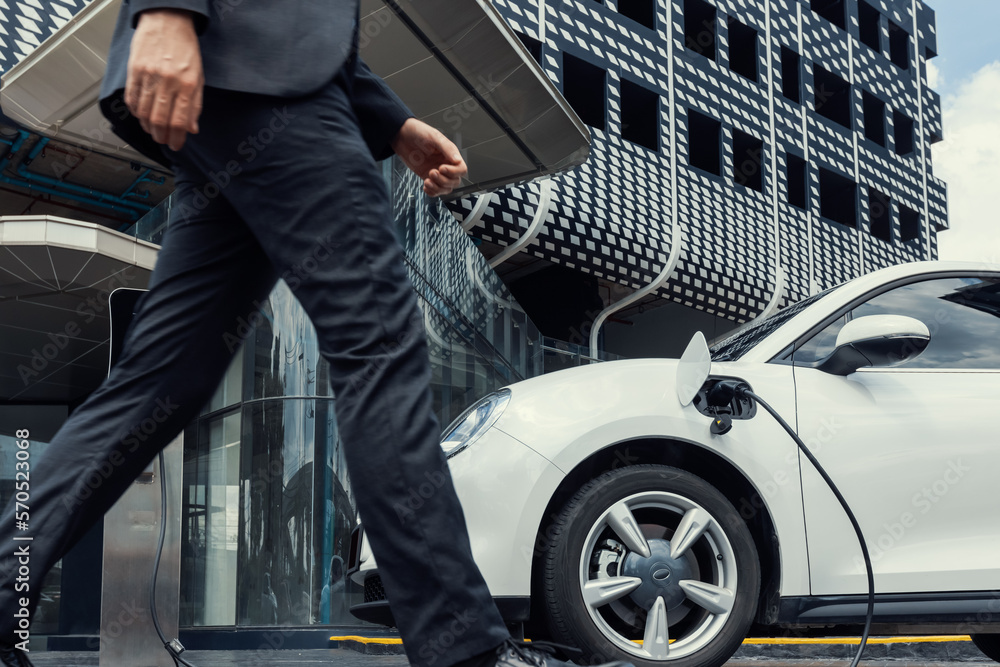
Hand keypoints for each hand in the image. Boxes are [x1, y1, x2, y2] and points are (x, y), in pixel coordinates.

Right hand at [125, 9, 203, 151]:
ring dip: (148, 127)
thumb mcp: (199, 76)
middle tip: (163, 141)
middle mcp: (168, 81)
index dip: (177, 138)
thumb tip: (192, 128)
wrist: (167, 20)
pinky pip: (132, 98)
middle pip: (160, 120)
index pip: (181, 121)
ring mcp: (149, 76)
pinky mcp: (134, 70)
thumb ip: (195, 104)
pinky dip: (135, 112)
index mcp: (188, 84)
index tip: (176, 145)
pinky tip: (141, 116)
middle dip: (161, 136)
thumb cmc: (185, 48)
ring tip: (152, 131)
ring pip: (144, 112)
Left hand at [391, 118, 466, 196]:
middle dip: (444, 181)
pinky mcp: (427, 176)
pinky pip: (435, 190)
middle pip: (455, 181)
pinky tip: (425, 186)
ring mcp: (437, 171)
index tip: (441, 168)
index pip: (461, 169)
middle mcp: (446, 164)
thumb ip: (447, 149)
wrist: (402, 136)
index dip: (453, 172)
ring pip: (446, 188)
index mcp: (450, 154)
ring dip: (437, 188)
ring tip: (427, 181)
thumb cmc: (418, 132)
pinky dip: (432, 192)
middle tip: (431, 172)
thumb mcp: (434, 138)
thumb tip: (457, 160)